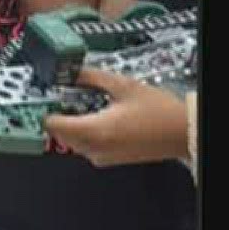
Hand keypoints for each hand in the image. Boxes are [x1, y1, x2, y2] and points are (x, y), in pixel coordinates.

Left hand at [44, 68, 190, 167]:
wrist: (184, 132)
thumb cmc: (161, 113)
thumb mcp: (122, 84)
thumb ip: (89, 76)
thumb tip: (68, 71)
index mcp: (95, 131)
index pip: (50, 124)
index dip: (45, 107)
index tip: (44, 94)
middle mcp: (95, 148)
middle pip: (58, 131)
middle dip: (61, 110)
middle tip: (70, 92)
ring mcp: (102, 157)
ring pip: (70, 138)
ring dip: (73, 120)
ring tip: (91, 102)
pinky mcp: (109, 159)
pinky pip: (86, 144)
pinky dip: (86, 129)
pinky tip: (101, 114)